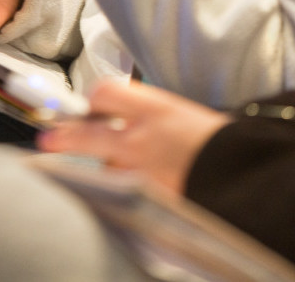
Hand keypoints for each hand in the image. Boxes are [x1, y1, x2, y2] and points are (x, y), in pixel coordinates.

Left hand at [38, 79, 230, 193]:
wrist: (245, 178)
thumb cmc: (221, 144)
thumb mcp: (185, 114)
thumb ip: (152, 115)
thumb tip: (127, 117)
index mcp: (155, 109)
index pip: (104, 93)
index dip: (93, 99)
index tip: (91, 106)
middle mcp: (140, 139)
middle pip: (85, 132)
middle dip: (62, 135)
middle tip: (49, 137)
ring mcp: (138, 174)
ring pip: (100, 168)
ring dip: (99, 168)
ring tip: (89, 169)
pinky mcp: (143, 201)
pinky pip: (117, 195)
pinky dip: (113, 193)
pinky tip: (109, 194)